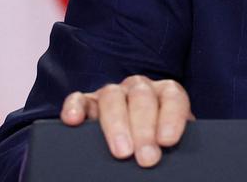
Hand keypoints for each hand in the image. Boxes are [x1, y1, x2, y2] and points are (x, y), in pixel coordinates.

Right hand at [60, 76, 193, 167]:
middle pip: (142, 98)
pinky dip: (75, 107)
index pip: (173, 97)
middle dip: (145, 129)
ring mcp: (113, 93)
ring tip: (122, 152)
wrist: (137, 142)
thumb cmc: (157, 143)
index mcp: (166, 93)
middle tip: (147, 158)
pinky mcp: (87, 103)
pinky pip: (79, 99)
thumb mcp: (168, 140)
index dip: (171, 117)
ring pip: (112, 97)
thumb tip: (172, 157)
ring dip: (117, 124)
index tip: (168, 141)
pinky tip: (74, 121)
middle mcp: (139, 88)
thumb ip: (170, 142)